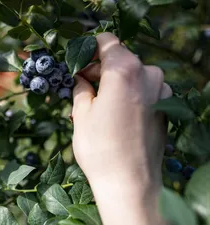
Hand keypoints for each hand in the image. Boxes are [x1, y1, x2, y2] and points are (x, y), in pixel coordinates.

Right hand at [72, 33, 171, 224]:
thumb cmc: (100, 148)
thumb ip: (80, 87)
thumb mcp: (81, 113)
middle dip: (99, 68)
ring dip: (113, 82)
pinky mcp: (166, 108)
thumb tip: (79, 78)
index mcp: (124, 70)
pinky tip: (113, 112)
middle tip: (80, 84)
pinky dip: (128, 93)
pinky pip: (144, 90)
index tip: (77, 63)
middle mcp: (148, 75)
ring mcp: (161, 92)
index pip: (107, 41)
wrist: (129, 184)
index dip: (89, 50)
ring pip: (132, 75)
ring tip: (94, 102)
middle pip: (120, 58)